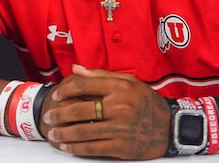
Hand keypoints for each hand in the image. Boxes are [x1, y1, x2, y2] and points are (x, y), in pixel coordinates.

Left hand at [39, 64, 169, 159]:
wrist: (170, 127)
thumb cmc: (145, 101)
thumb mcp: (128, 81)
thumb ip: (100, 74)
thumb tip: (75, 68)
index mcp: (120, 87)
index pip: (84, 86)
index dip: (65, 91)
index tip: (56, 96)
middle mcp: (120, 107)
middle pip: (80, 110)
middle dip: (59, 115)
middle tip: (47, 117)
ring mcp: (121, 128)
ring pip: (83, 131)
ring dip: (63, 134)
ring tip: (52, 134)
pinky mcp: (122, 147)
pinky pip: (93, 148)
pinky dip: (76, 148)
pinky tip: (67, 147)